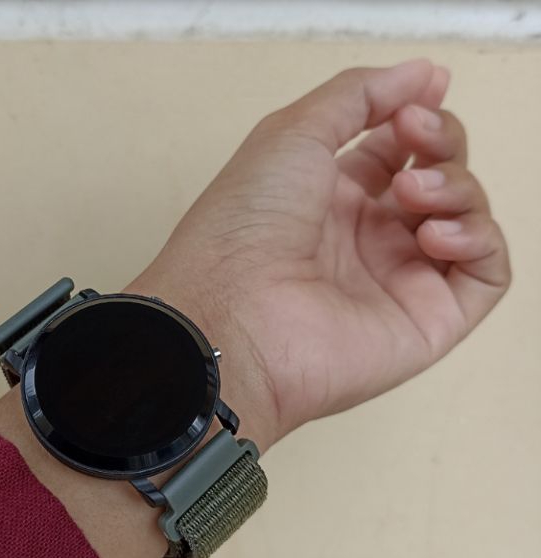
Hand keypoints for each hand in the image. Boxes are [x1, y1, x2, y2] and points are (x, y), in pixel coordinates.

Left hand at [126, 59, 510, 452]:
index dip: (417, 119)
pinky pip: (486, 276)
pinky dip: (480, 241)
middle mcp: (367, 239)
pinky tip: (434, 236)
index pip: (399, 150)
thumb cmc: (248, 221)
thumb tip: (426, 73)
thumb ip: (358, 96)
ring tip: (411, 194)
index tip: (417, 101)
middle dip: (442, 143)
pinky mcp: (425, 323)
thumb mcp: (293, 135)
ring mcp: (397, 282)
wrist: (231, 314)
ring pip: (467, 219)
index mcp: (331, 197)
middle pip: (439, 177)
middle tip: (416, 137)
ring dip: (457, 187)